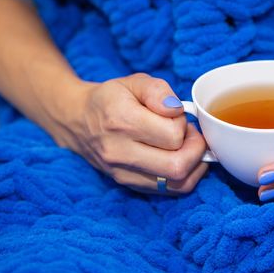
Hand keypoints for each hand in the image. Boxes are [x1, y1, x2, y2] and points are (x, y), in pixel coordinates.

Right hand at [52, 73, 207, 194]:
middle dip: (195, 149)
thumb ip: (159, 91)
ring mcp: (123, 173)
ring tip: (185, 146)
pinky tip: (182, 158)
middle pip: (177, 166)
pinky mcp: (129, 185)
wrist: (78, 120)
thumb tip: (177, 110)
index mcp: (122, 121)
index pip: (172, 135)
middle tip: (190, 135)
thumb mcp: (134, 82)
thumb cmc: (112, 98)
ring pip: (177, 184)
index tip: (179, 116)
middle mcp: (120, 152)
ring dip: (194, 165)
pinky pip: (171, 191)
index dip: (184, 124)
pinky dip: (186, 176)